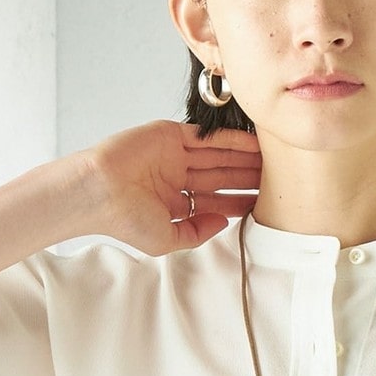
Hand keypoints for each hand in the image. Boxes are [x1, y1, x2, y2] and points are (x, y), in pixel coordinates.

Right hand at [67, 119, 260, 255]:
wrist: (98, 191)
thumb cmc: (123, 220)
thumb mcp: (166, 240)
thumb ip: (197, 233)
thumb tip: (224, 222)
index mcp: (175, 203)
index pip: (216, 201)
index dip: (240, 202)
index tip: (265, 205)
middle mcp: (177, 177)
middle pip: (222, 176)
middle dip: (248, 178)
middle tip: (277, 179)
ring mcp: (175, 155)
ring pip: (218, 156)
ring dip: (244, 158)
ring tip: (271, 161)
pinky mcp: (170, 135)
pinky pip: (206, 137)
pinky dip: (229, 139)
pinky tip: (252, 144)